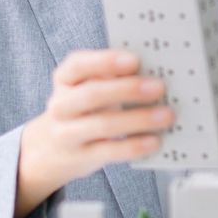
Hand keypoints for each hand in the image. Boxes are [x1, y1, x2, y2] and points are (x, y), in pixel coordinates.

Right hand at [14, 50, 171, 216]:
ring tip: (166, 115)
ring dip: (138, 119)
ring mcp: (67, 133)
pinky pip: (109, 151)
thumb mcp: (87, 87)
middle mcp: (61, 105)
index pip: (78, 65)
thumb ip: (111, 76)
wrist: (51, 148)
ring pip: (103, 124)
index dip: (106, 61)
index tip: (134, 60)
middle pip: (92, 94)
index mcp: (64, 79)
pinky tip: (154, 140)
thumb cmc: (82, 109)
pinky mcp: (81, 157)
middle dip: (127, 89)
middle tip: (159, 87)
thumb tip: (152, 73)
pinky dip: (134, 146)